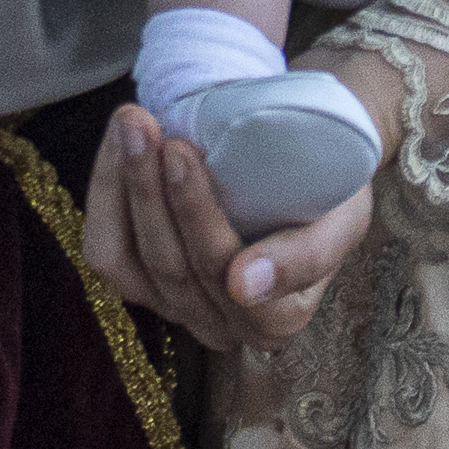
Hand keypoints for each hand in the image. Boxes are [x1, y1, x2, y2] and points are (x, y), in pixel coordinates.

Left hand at [81, 49, 395, 350]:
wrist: (312, 164)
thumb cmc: (332, 192)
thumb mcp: (344, 220)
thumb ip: (307, 258)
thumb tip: (243, 286)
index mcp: (275, 321)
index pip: (224, 275)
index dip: (196, 213)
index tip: (183, 148)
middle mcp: (222, 326)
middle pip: (172, 266)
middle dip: (150, 187)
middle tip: (144, 121)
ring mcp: (175, 307)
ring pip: (127, 263)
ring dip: (121, 187)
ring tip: (128, 124)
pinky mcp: (140, 283)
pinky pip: (107, 251)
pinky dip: (105, 193)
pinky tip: (117, 143)